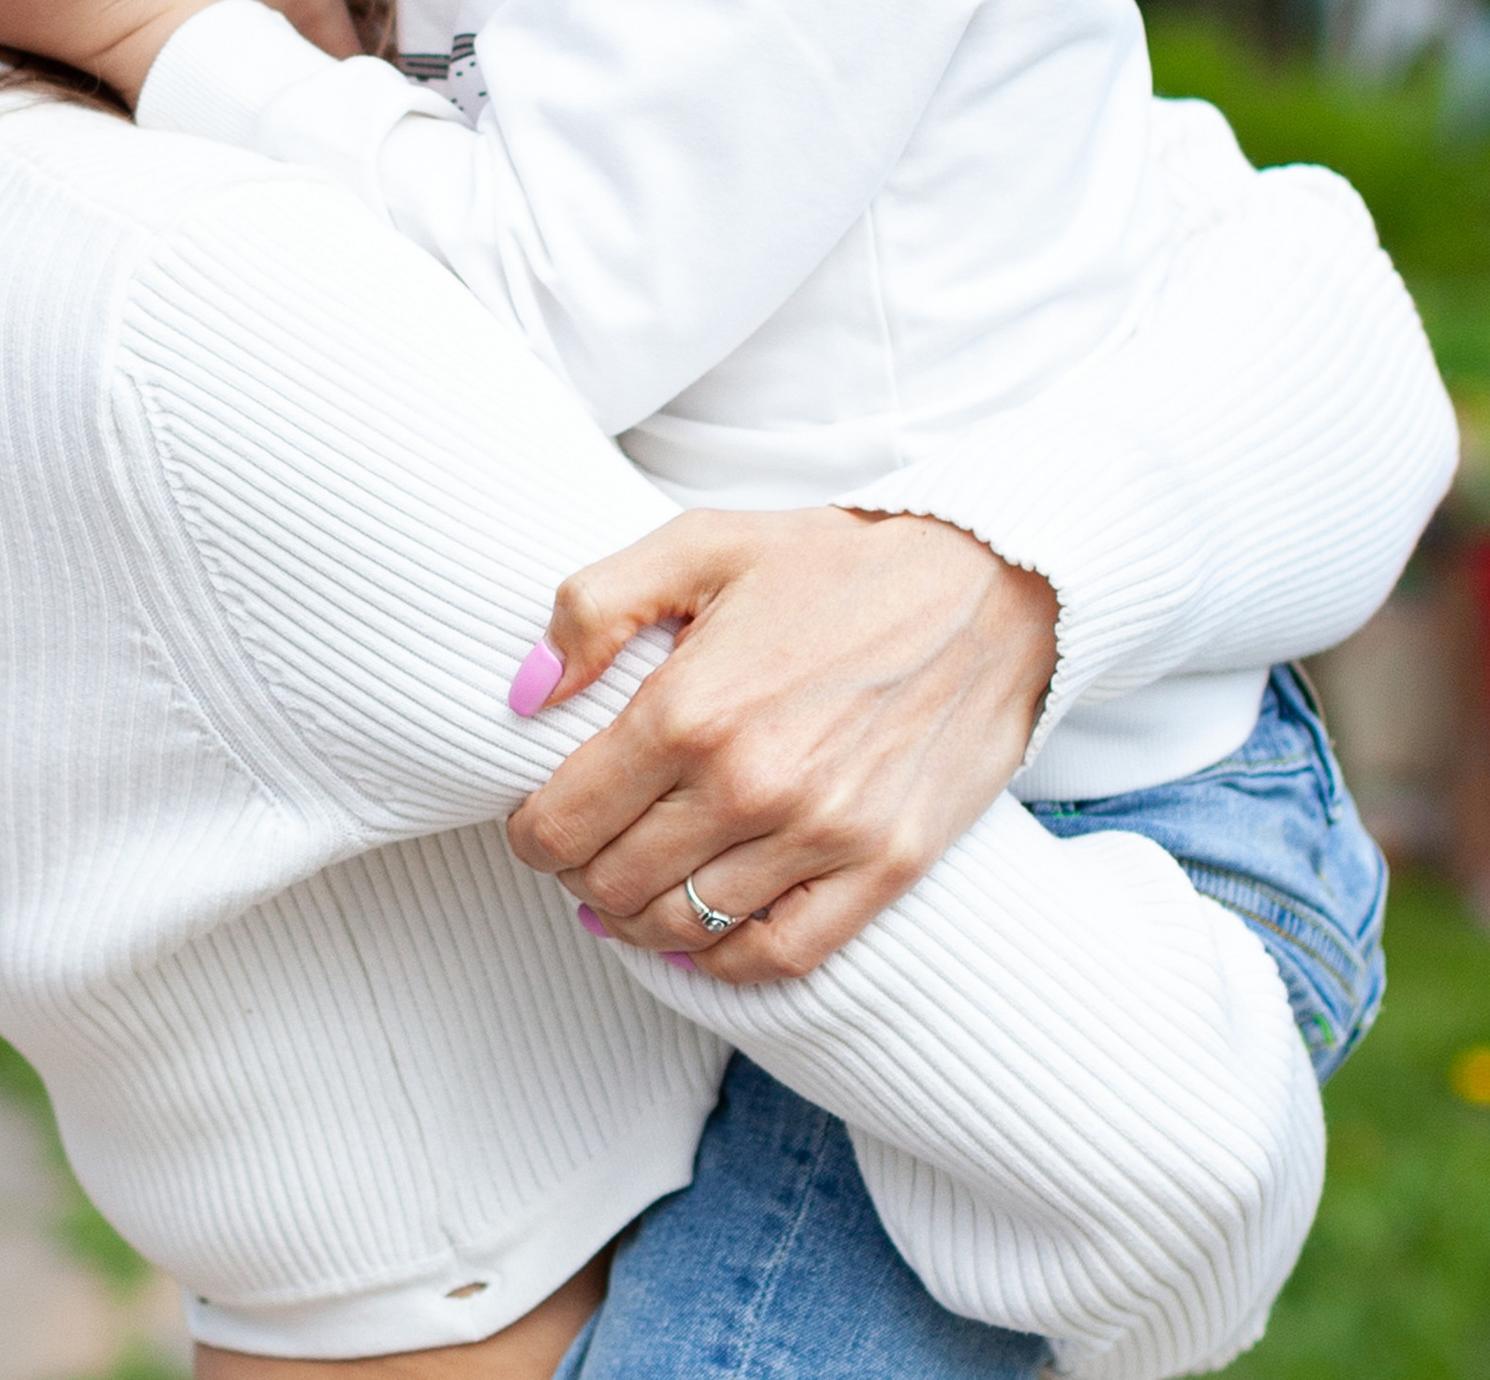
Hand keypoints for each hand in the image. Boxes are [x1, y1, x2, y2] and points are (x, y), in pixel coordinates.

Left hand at [505, 505, 1057, 984]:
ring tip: (627, 892)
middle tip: (583, 851)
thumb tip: (525, 693)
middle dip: (578, 874)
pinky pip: (780, 957)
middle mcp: (751, 783)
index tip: (535, 823)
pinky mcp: (884, 869)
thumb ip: (594, 606)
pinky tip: (699, 935)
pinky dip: (724, 962)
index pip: (565, 818)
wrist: (982, 588)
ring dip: (638, 921)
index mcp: (692, 706)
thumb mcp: (700, 543)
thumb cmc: (832, 562)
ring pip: (687, 927)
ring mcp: (823, 835)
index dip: (531, 833)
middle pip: (616, 882)